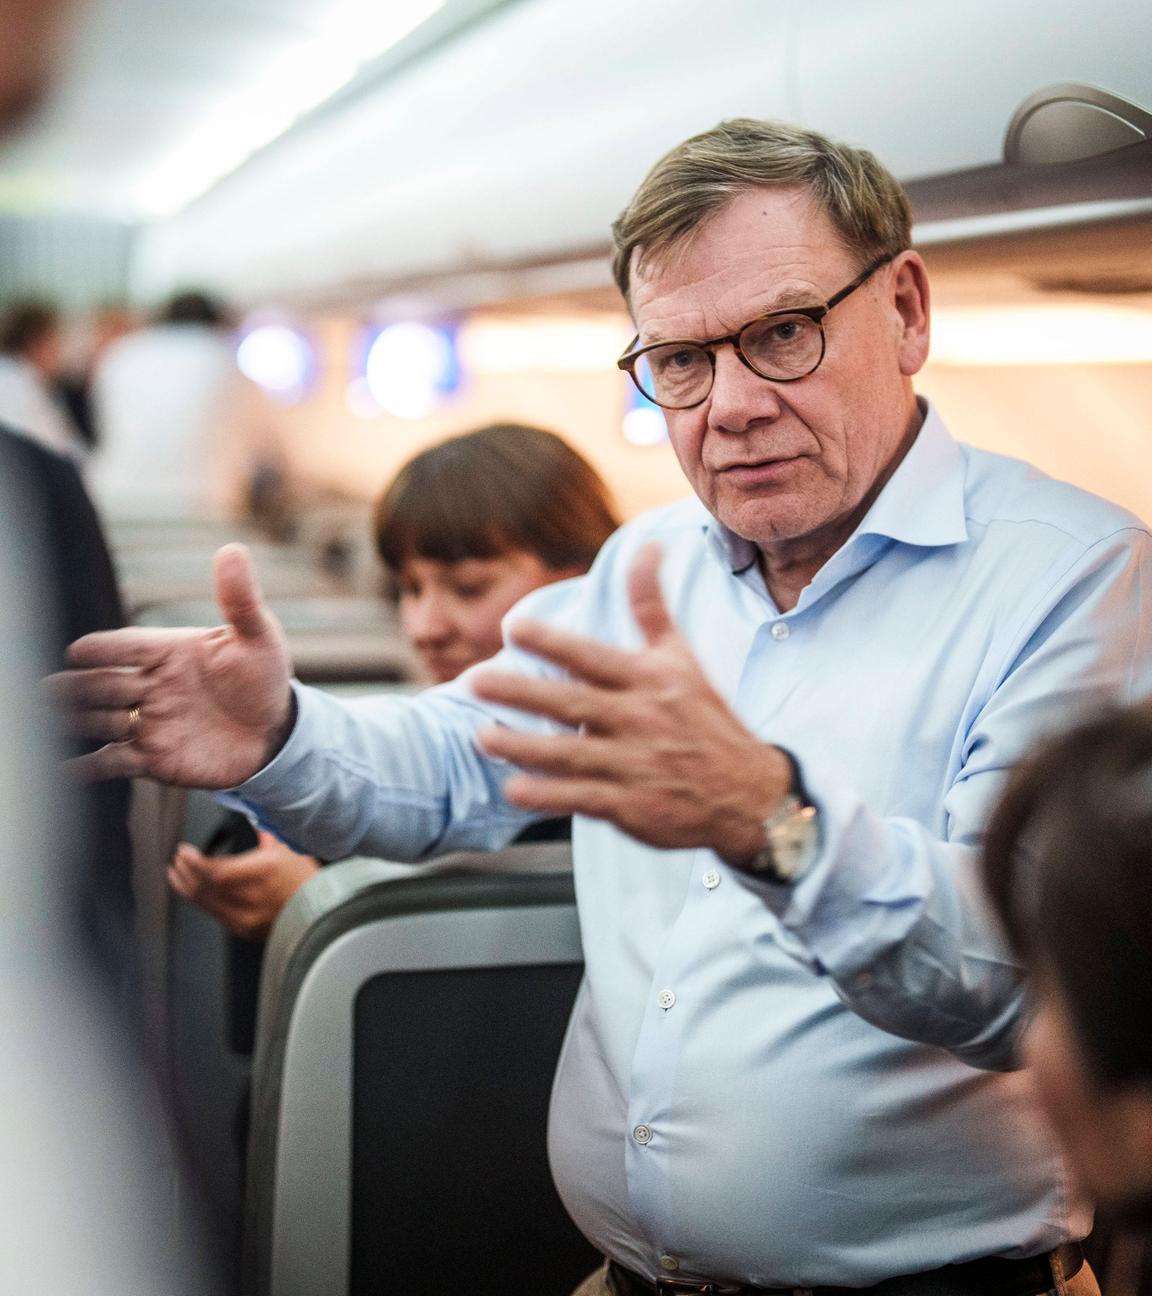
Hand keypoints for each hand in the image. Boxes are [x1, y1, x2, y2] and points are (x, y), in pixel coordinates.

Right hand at [48, 544, 294, 786]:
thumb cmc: (264, 678)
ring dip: (81, 721)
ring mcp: (148, 721)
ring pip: (100, 720)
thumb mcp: (258, 636)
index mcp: (169, 651)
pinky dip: (87, 766)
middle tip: (55, 691)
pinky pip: (111, 761)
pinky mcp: (152, 758)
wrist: (276, 733)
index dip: (103, 648)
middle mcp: (150, 685)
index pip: (128, 645)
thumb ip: (241, 600)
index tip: (78, 651)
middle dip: (82, 687)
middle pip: (104, 683)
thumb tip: (233, 550)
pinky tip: (66, 768)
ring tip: (57, 722)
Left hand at [168, 831, 320, 940]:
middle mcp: (251, 898)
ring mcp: (245, 918)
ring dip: (186, 886)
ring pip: (204, 902)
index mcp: (261, 873)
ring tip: (176, 873)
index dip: (193, 861)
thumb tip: (254, 819)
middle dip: (185, 871)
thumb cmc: (308, 881)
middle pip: (204, 886)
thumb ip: (265, 835)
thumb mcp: (288, 850)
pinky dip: (200, 900)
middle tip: (178, 859)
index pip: (214, 870)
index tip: (184, 851)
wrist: (321, 912)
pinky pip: (213, 913)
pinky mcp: (243, 929)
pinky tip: (193, 891)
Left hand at [472, 542, 791, 861]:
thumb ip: (652, 605)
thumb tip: (648, 544)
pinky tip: (513, 790)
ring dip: (522, 747)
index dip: (553, 642)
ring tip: (480, 736)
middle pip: (571, 703)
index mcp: (648, 681)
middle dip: (520, 691)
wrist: (749, 793)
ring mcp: (634, 765)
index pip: (593, 657)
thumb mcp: (682, 658)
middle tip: (472, 679)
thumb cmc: (705, 718)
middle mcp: (639, 720)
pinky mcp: (631, 807)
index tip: (513, 627)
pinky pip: (581, 799)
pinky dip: (548, 795)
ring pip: (568, 754)